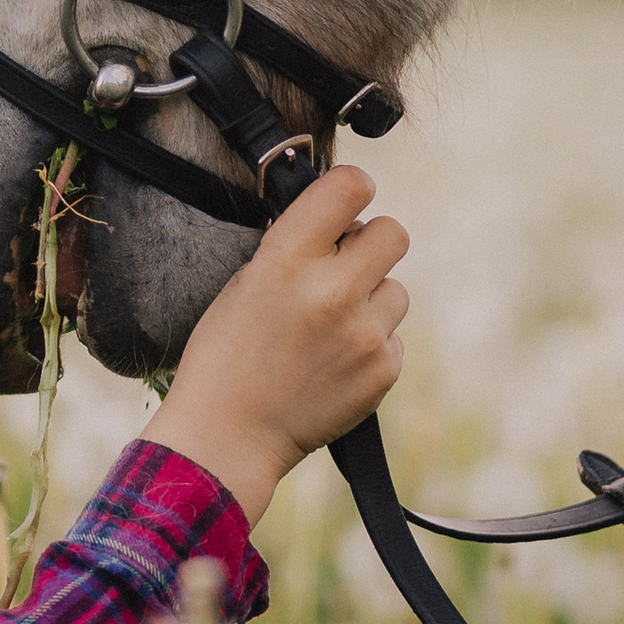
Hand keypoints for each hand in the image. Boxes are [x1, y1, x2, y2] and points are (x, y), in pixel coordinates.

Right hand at [142, 164, 408, 528]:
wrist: (229, 435)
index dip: (353, 188)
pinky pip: (394, 336)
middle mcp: (332, 291)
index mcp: (287, 260)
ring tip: (330, 328)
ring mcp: (363, 334)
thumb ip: (297, 246)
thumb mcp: (246, 281)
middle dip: (371, 244)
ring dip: (371, 300)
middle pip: (393, 232)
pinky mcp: (382, 370)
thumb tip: (343, 221)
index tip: (347, 201)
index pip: (348, 187)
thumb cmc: (227, 354)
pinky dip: (370, 344)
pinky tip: (334, 362)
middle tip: (344, 267)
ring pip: (397, 288)